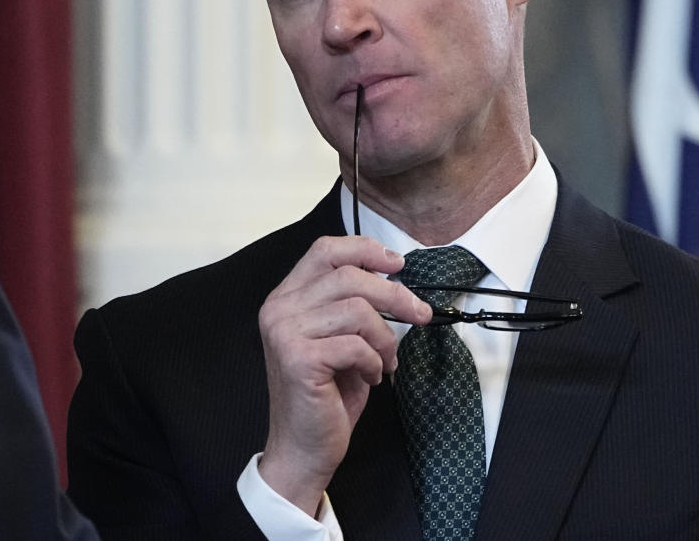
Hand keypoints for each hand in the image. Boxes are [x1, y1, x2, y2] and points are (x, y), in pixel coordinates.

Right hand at [256, 235, 430, 514]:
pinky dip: (375, 360)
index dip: (365, 250)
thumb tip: (395, 276)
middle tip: (420, 314)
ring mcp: (285, 333)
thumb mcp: (341, 337)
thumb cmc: (326, 393)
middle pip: (350, 276)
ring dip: (385, 337)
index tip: (398, 264)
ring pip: (358, 310)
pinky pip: (357, 344)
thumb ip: (353, 303)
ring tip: (385, 360)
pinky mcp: (299, 359)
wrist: (304, 448)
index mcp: (286, 297)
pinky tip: (371, 375)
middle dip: (395, 295)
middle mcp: (279, 309)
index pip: (325, 250)